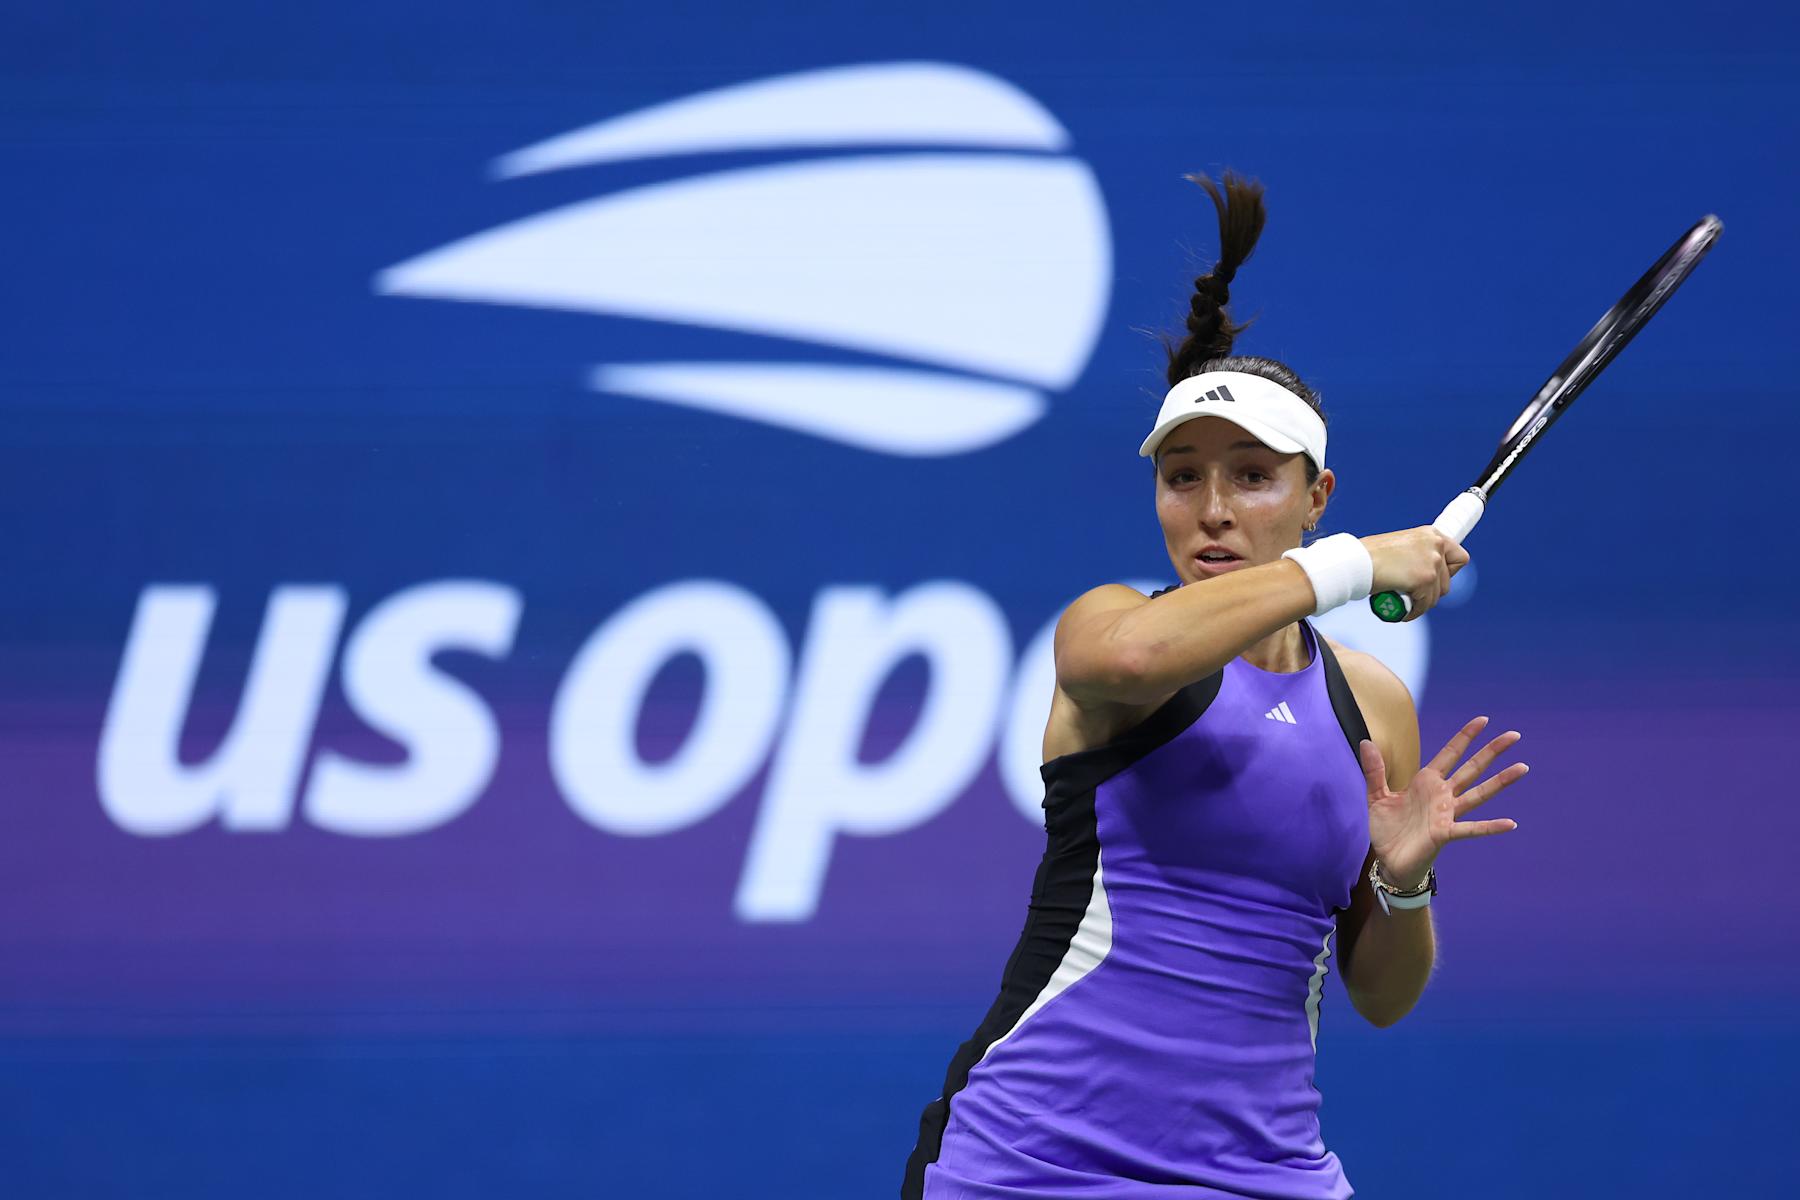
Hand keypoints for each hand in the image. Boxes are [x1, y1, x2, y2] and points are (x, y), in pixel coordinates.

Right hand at [1358, 528, 1470, 620]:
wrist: (1357, 561)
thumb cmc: (1369, 555)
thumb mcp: (1400, 546)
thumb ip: (1417, 554)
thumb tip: (1423, 571)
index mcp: (1431, 534)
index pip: (1459, 557)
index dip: (1449, 571)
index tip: (1437, 579)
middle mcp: (1436, 545)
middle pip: (1447, 581)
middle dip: (1432, 592)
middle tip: (1415, 594)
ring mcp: (1432, 562)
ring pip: (1436, 596)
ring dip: (1422, 603)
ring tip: (1405, 604)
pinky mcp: (1425, 580)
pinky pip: (1424, 605)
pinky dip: (1414, 612)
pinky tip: (1403, 613)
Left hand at [1359, 716, 1528, 888]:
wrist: (1389, 861)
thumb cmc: (1388, 829)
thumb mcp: (1377, 796)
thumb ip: (1374, 770)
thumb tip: (1366, 741)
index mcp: (1427, 782)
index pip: (1450, 754)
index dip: (1465, 737)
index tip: (1483, 720)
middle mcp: (1442, 795)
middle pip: (1472, 768)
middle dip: (1492, 751)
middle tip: (1514, 734)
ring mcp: (1446, 814)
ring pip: (1479, 793)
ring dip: (1500, 781)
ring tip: (1522, 767)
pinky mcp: (1444, 833)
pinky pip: (1471, 829)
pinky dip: (1490, 827)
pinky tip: (1511, 823)